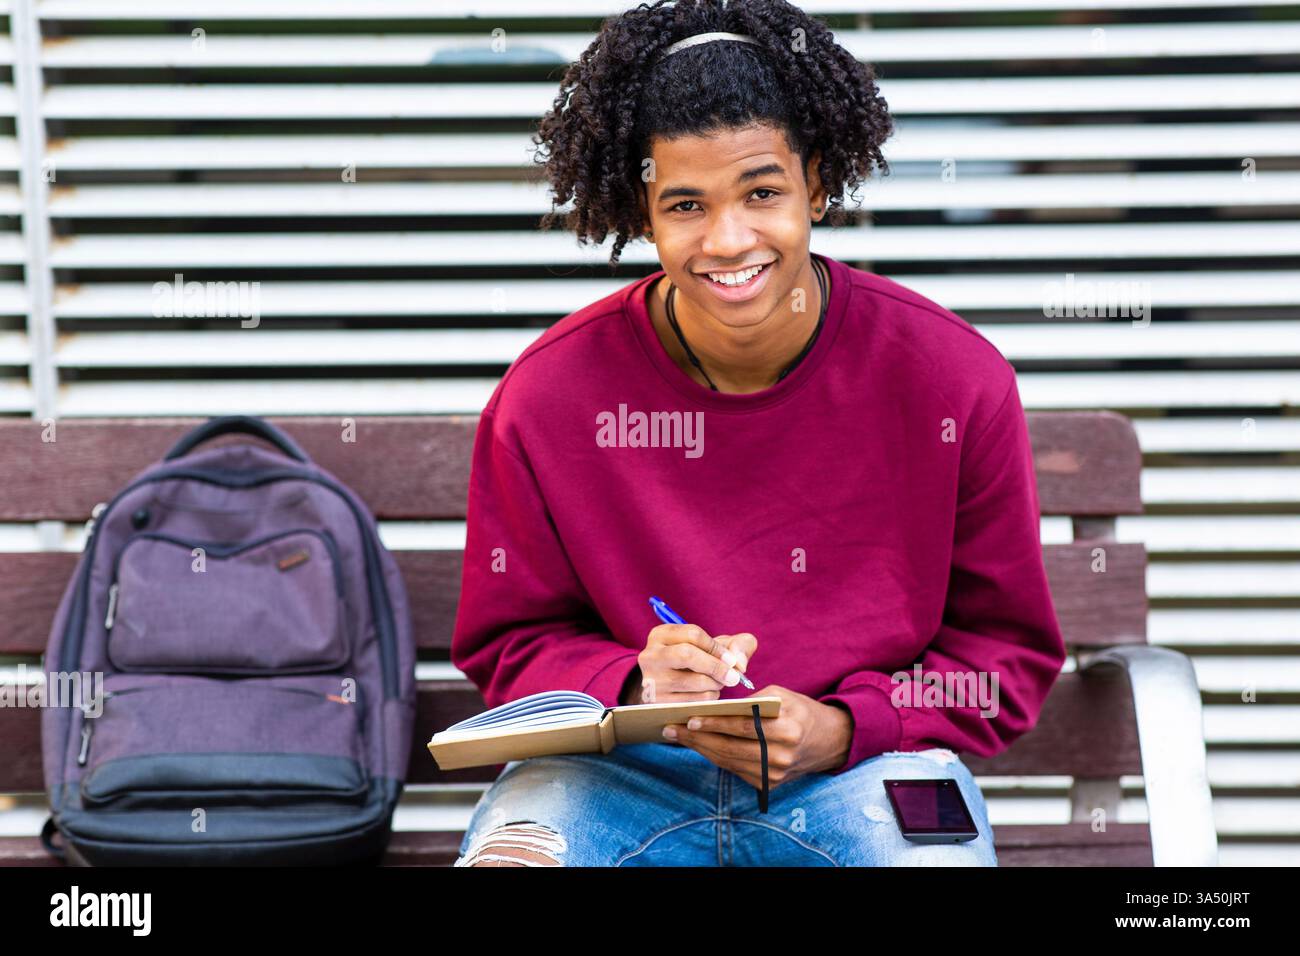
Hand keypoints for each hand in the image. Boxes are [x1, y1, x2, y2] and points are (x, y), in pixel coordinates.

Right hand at [630, 623, 756, 704]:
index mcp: (661, 635)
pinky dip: (708, 697)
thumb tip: (740, 663)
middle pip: (687, 654)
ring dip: (715, 684)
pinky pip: (692, 701)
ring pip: (692, 681)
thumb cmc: (697, 661)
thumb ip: (737, 644)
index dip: (717, 648)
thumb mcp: (712, 646)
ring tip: (719, 683)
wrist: (666, 687)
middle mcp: (650, 655)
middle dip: (716, 666)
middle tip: (734, 676)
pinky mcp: (658, 703)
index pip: (693, 634)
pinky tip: (708, 693)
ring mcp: (652, 680)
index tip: (732, 659)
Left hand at [662, 685, 852, 790]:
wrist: (828, 741)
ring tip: (678, 737)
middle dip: (697, 739)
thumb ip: (753, 700)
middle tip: (671, 729)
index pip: (744, 727)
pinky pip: (734, 769)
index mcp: (787, 729)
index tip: (690, 719)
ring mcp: (775, 773)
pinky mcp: (769, 784)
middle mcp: (781, 755)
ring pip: (729, 761)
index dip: (715, 724)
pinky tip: (698, 746)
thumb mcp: (782, 695)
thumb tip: (717, 707)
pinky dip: (714, 757)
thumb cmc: (800, 711)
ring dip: (700, 749)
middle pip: (731, 748)